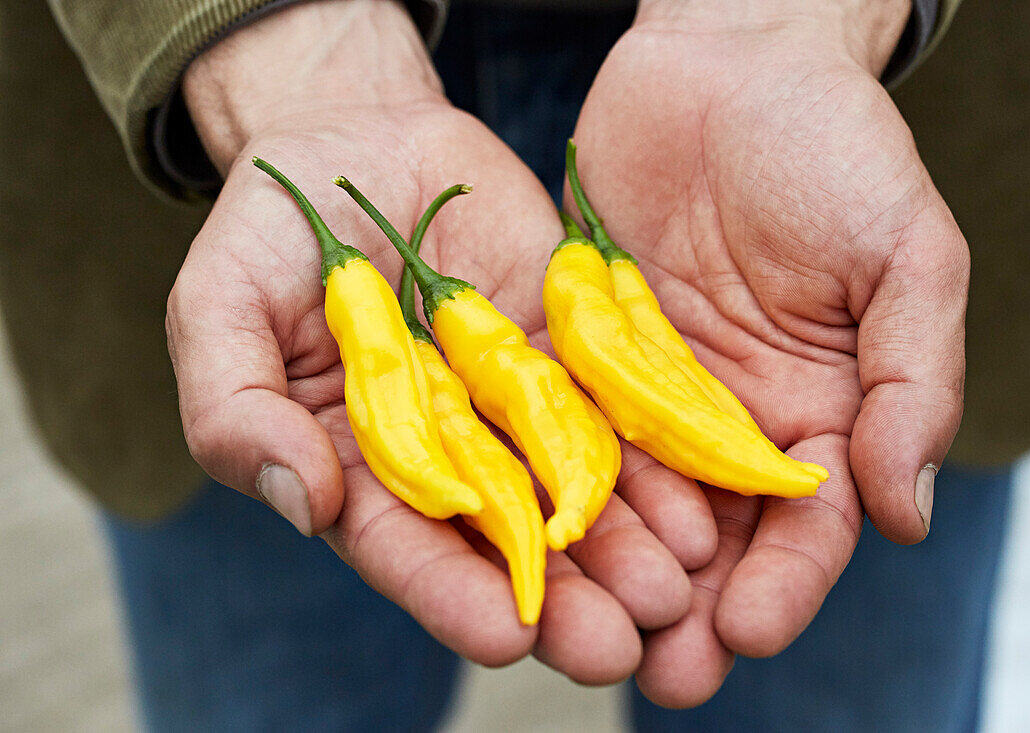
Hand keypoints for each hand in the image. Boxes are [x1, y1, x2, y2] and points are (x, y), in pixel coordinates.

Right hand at [168, 0, 711, 683]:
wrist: (353, 144)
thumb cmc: (266, 235)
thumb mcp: (220, 311)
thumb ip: (238, 407)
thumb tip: (300, 502)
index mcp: (359, 465)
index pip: (404, 546)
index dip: (451, 594)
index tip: (506, 635)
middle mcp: (446, 452)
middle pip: (506, 538)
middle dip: (563, 598)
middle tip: (618, 647)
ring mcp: (511, 404)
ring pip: (574, 486)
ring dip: (625, 542)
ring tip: (675, 588)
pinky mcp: (565, 351)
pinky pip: (614, 403)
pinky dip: (653, 451)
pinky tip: (698, 497)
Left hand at [570, 0, 966, 704]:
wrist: (728, 62)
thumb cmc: (834, 148)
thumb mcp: (906, 257)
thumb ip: (913, 381)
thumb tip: (904, 512)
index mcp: (818, 410)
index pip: (808, 524)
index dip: (785, 582)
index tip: (748, 630)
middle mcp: (729, 417)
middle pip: (714, 535)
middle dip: (690, 607)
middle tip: (659, 674)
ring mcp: (650, 388)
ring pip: (631, 500)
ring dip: (613, 572)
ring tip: (586, 636)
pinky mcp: (583, 349)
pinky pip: (563, 425)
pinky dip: (550, 484)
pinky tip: (526, 534)